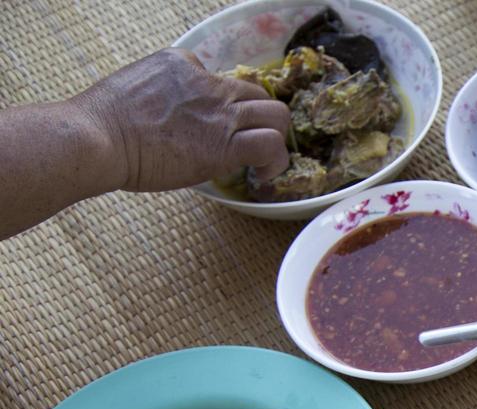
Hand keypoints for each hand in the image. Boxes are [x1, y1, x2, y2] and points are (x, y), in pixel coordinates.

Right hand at [71, 49, 288, 192]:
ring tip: (262, 160)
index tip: (220, 128)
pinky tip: (262, 174)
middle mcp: (209, 83)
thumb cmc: (104, 123)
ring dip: (275, 139)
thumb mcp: (137, 87)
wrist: (98, 138)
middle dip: (262, 119)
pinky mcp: (226, 144)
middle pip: (260, 94)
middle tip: (250, 143)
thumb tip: (175, 116)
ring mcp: (220, 112)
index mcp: (184, 65)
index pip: (225, 80)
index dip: (229, 107)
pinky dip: (276, 160)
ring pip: (276, 115)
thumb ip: (165, 94)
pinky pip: (271, 144)